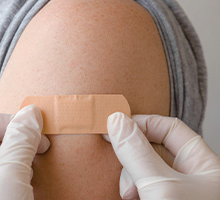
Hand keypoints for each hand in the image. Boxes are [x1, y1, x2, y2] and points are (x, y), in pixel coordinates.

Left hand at [0, 105, 49, 199]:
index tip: (37, 135)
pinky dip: (10, 184)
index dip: (11, 123)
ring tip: (29, 180)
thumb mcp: (7, 174)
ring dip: (15, 167)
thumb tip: (31, 113)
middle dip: (15, 147)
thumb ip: (19, 140)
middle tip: (36, 158)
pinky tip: (22, 193)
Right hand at [105, 113, 219, 198]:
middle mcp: (191, 176)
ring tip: (129, 194)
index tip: (115, 127)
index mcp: (204, 165)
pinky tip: (130, 196)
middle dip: (132, 157)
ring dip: (129, 178)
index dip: (142, 124)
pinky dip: (131, 188)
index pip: (170, 128)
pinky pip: (141, 186)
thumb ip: (138, 153)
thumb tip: (117, 121)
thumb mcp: (160, 185)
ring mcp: (176, 192)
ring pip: (143, 170)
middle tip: (121, 167)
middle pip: (153, 149)